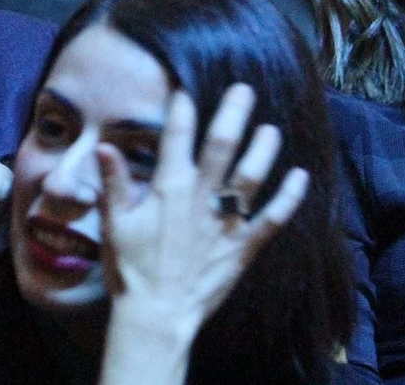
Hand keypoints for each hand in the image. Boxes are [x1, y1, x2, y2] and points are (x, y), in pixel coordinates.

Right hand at [97, 86, 307, 354]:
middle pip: (222, 145)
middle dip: (233, 113)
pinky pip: (272, 218)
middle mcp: (201, 198)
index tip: (186, 87)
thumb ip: (114, 182)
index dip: (182, 107)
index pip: (176, 136)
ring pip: (251, 176)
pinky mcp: (243, 247)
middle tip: (244, 89)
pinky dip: (289, 197)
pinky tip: (301, 177)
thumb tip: (103, 145)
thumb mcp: (115, 223)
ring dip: (264, 149)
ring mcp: (226, 222)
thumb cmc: (131, 270)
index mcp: (169, 188)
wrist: (156, 317)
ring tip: (271, 128)